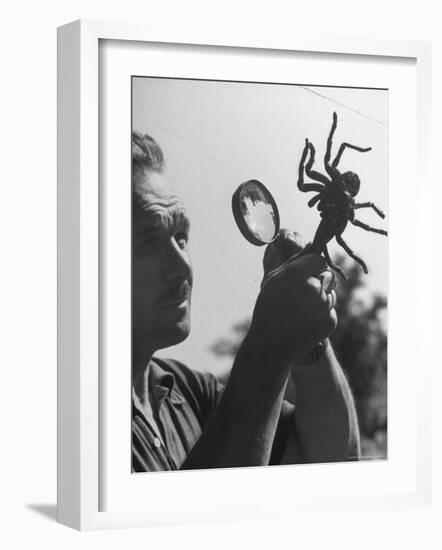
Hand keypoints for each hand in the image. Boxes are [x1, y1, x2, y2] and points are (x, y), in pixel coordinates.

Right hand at [251, 230, 336, 362]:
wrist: (271, 344)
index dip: (311, 267)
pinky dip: (321, 315)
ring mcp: (324, 305)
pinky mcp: (330, 321)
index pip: (318, 259)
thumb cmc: (268, 307)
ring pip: (331, 293)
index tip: (303, 275)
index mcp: (297, 273)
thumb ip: (294, 261)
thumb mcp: (273, 280)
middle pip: (327, 275)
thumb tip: (311, 245)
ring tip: (301, 310)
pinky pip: (330, 311)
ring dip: (320, 299)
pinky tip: (305, 322)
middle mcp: (314, 286)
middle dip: (318, 281)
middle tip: (301, 295)